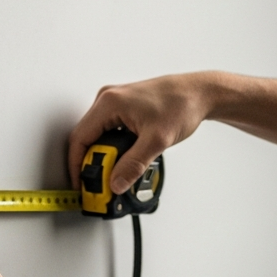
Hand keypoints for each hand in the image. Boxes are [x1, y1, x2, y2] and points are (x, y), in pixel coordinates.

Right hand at [68, 72, 216, 193]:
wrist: (200, 93)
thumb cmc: (182, 104)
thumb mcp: (157, 140)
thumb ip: (133, 164)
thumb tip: (116, 182)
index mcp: (109, 103)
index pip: (80, 138)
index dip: (77, 164)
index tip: (82, 182)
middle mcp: (109, 100)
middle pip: (87, 138)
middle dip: (93, 163)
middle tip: (103, 182)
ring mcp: (116, 103)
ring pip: (99, 136)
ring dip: (105, 156)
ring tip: (117, 172)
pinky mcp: (125, 108)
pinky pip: (109, 132)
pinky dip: (114, 148)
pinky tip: (126, 158)